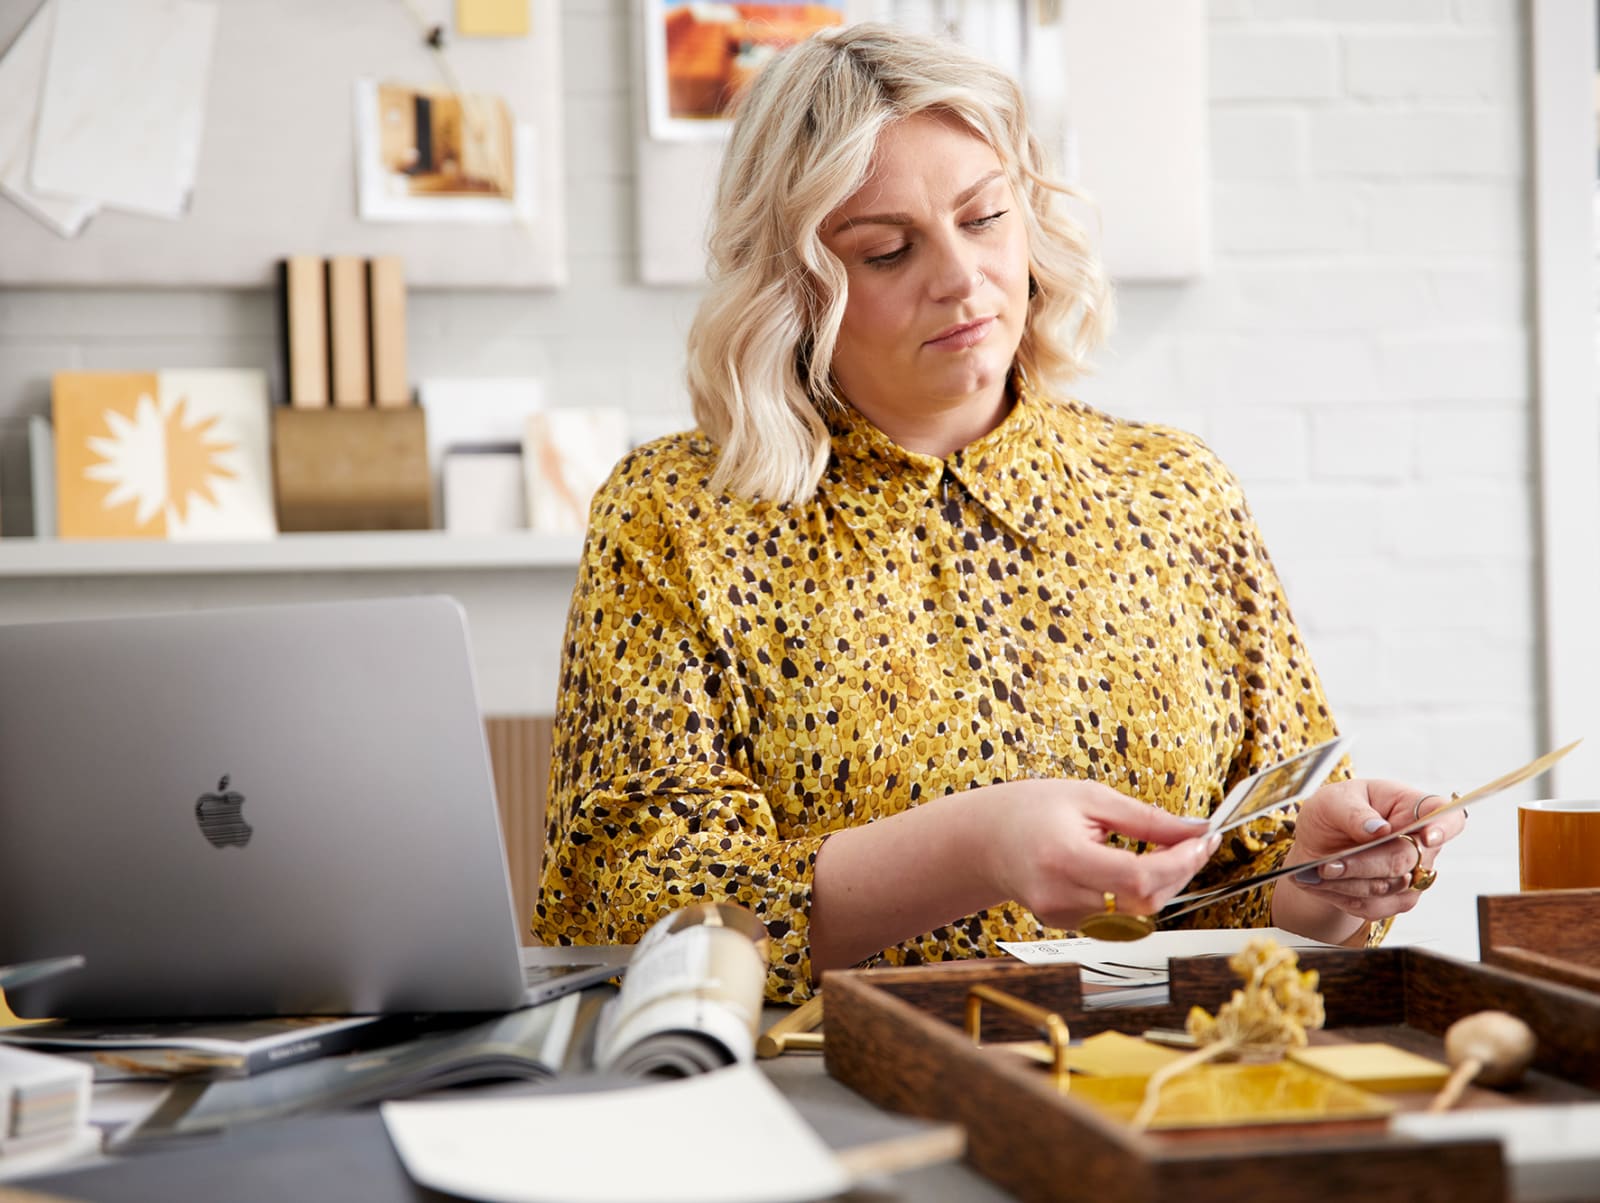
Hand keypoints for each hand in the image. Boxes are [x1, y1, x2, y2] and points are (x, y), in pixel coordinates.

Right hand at [981, 779, 1219, 927]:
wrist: (983, 840)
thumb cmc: (1032, 810)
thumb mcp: (1090, 798)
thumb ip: (1146, 818)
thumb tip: (1195, 830)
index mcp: (1064, 859)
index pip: (1138, 877)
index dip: (1180, 862)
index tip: (1204, 840)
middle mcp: (1063, 897)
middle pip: (1144, 902)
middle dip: (1180, 872)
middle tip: (1196, 842)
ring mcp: (1064, 918)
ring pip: (1138, 915)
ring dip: (1164, 885)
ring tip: (1168, 852)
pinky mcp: (1069, 926)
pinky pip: (1121, 917)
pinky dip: (1140, 895)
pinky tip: (1140, 869)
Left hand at [1278, 779, 1466, 927]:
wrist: (1318, 846)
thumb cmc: (1333, 813)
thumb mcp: (1332, 800)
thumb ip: (1353, 812)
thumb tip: (1377, 829)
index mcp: (1412, 807)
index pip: (1448, 817)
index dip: (1444, 828)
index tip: (1427, 837)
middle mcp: (1422, 844)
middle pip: (1405, 860)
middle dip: (1362, 864)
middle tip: (1328, 865)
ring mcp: (1415, 875)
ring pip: (1388, 888)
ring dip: (1348, 883)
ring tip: (1316, 874)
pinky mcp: (1399, 900)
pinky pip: (1374, 907)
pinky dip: (1342, 896)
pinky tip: (1321, 884)